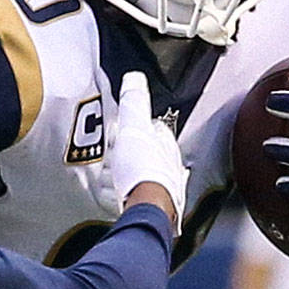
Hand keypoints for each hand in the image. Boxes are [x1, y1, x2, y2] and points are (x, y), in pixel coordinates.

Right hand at [106, 71, 186, 233]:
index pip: (157, 129)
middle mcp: (170, 167)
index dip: (143, 125)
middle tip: (121, 149)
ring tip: (119, 173)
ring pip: (150, 176)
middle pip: (154, 154)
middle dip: (139, 150)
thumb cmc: (143, 169)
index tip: (131, 124)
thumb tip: (134, 78)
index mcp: (166, 145)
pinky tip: (124, 196)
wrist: (147, 209)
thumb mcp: (134, 126)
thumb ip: (134, 102)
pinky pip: (143, 196)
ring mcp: (165, 189)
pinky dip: (133, 193)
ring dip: (136, 173)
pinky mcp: (154, 208)